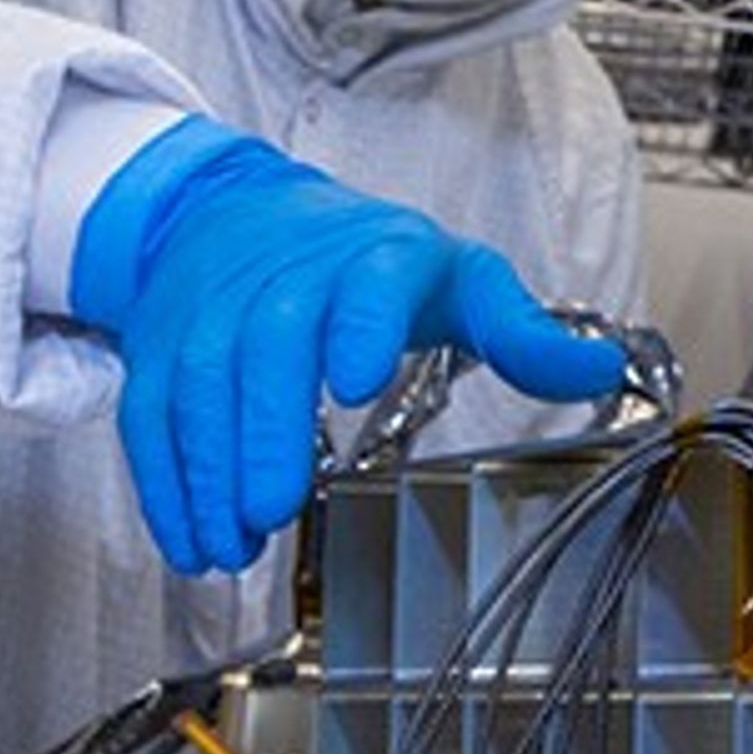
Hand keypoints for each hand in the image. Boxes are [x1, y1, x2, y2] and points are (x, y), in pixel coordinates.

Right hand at [66, 118, 621, 572]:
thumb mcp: (455, 282)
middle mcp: (286, 278)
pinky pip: (151, 413)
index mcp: (375, 260)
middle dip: (265, 428)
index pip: (367, 283)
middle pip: (267, 344)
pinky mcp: (161, 346)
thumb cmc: (361, 260)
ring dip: (208, 470)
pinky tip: (193, 537)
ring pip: (198, 384)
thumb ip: (522, 334)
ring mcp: (214, 310)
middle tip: (274, 504)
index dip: (357, 323)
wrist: (235, 212)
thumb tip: (600, 373)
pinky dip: (166, 481)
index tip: (352, 376)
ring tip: (234, 541)